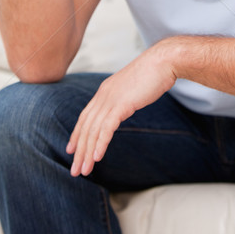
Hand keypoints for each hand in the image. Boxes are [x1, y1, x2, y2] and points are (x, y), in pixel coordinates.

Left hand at [66, 44, 176, 176]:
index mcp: (104, 90)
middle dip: (79, 150)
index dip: (77, 134)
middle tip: (74, 170)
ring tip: (84, 171)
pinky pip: (107, 128)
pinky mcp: (122, 104)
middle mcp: (103, 94)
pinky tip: (97, 158)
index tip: (71, 149)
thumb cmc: (153, 74)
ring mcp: (111, 99)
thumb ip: (123, 98)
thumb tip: (122, 108)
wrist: (163, 62)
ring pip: (93, 130)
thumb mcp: (132, 87)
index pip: (85, 116)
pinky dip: (100, 144)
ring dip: (87, 153)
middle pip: (85, 126)